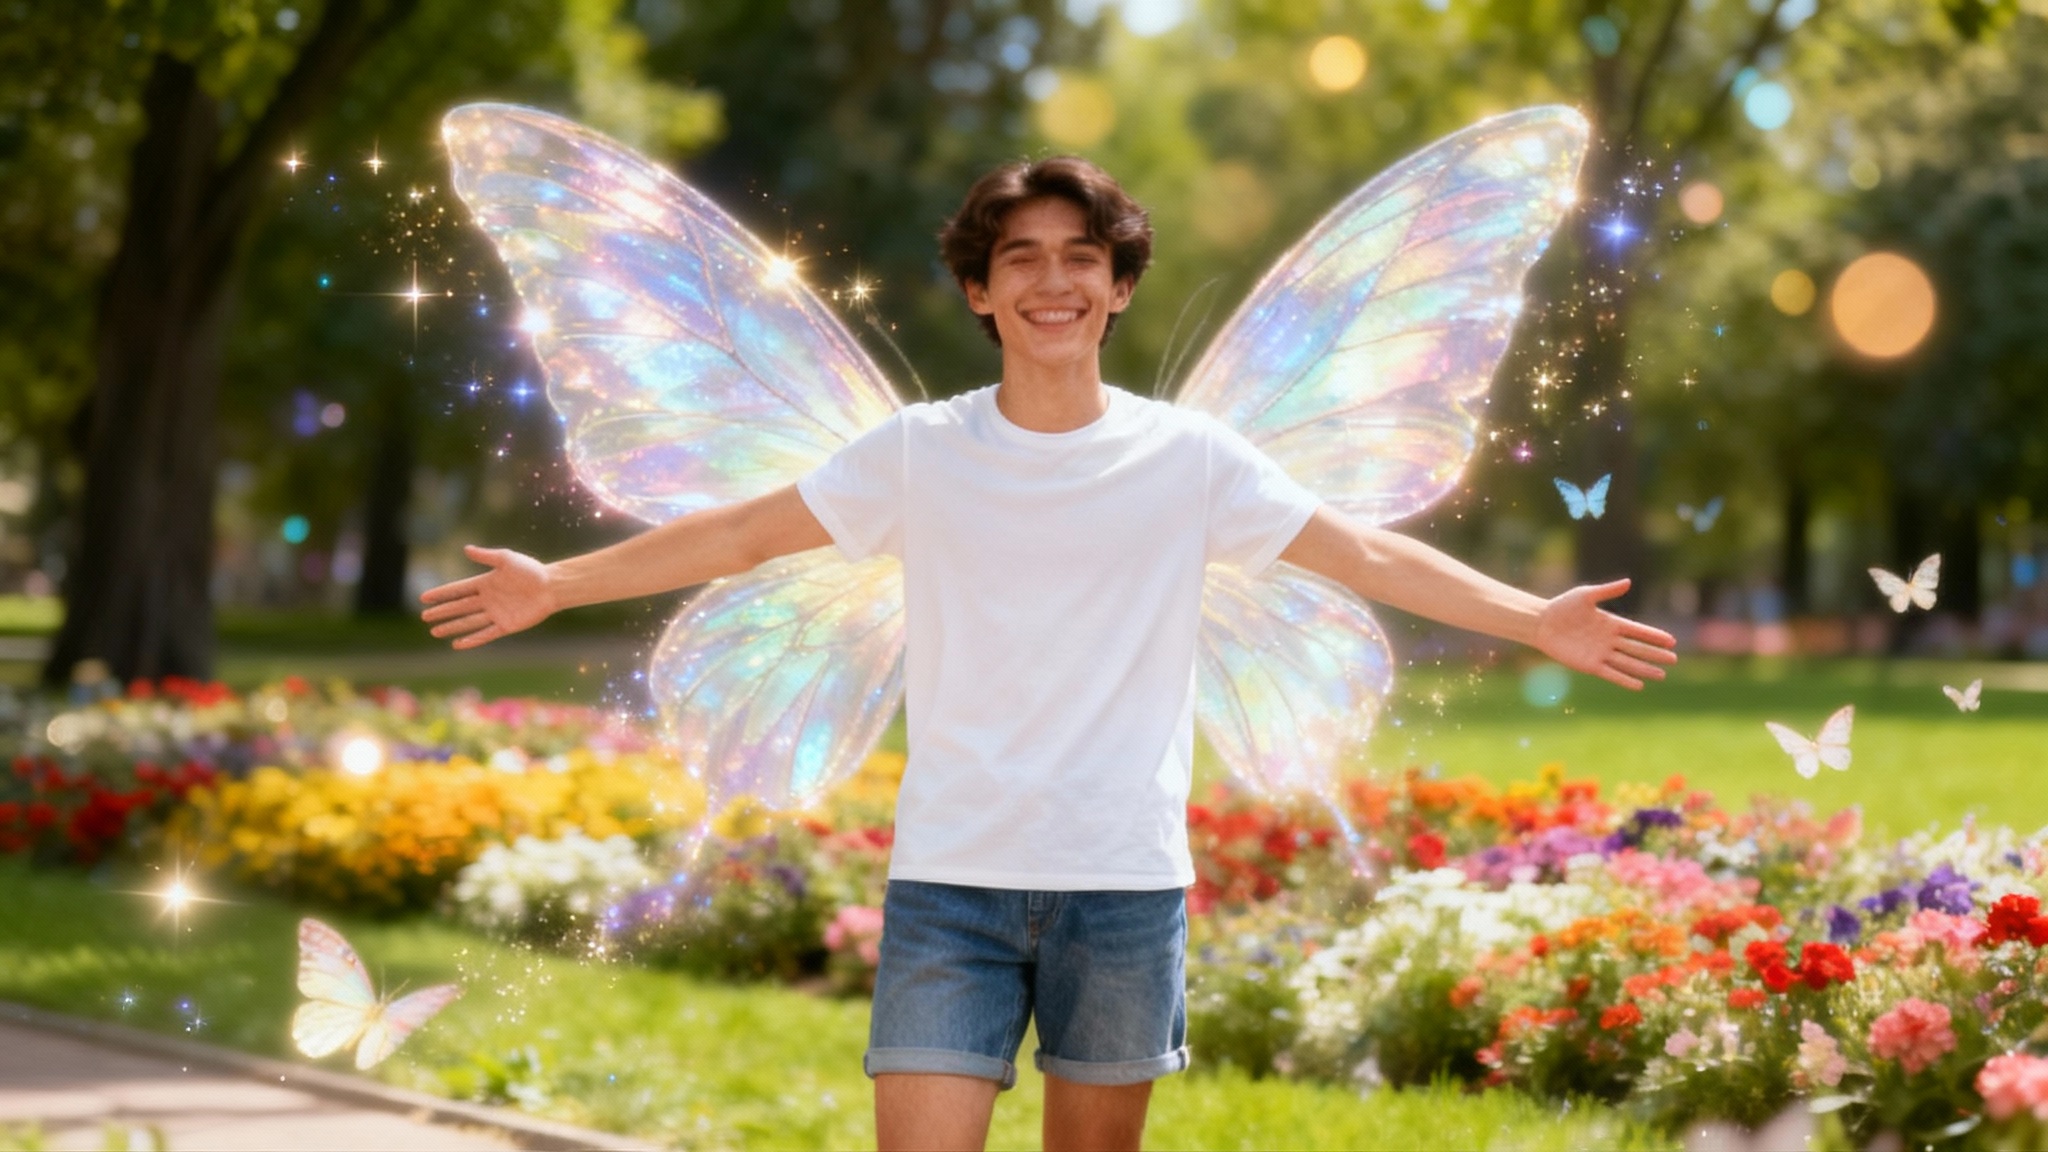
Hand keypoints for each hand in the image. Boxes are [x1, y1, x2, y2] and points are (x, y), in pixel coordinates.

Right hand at [418, 545, 553, 649]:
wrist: (552, 586)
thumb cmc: (531, 570)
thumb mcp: (507, 559)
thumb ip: (486, 556)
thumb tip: (466, 549)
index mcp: (486, 583)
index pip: (458, 590)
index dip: (442, 594)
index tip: (425, 598)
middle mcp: (488, 599)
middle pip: (459, 607)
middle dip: (442, 612)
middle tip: (424, 616)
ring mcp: (496, 614)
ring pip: (468, 622)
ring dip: (452, 627)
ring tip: (434, 631)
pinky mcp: (506, 626)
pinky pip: (485, 634)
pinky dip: (471, 640)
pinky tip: (457, 644)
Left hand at [1532, 578, 1677, 689]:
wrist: (1541, 623)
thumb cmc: (1563, 606)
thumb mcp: (1586, 595)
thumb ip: (1607, 591)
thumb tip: (1629, 582)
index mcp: (1611, 623)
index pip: (1638, 631)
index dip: (1654, 636)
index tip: (1671, 641)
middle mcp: (1609, 640)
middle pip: (1637, 649)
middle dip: (1655, 654)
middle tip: (1673, 660)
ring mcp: (1600, 653)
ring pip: (1628, 663)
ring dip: (1644, 669)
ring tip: (1662, 675)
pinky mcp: (1590, 665)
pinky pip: (1611, 674)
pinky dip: (1625, 679)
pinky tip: (1639, 685)